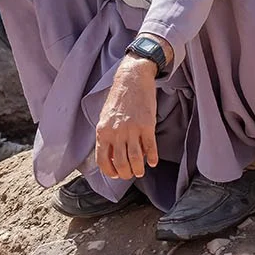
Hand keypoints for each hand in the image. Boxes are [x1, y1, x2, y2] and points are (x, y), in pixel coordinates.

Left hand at [95, 57, 159, 179]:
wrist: (132, 79)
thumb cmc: (118, 98)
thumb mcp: (105, 117)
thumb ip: (106, 135)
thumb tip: (110, 155)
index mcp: (102, 131)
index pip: (102, 159)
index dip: (109, 171)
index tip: (115, 174)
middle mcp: (116, 132)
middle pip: (120, 163)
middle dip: (125, 173)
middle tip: (129, 174)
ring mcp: (132, 129)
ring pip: (135, 159)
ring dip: (138, 169)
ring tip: (140, 171)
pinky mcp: (147, 126)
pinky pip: (150, 148)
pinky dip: (152, 158)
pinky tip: (152, 162)